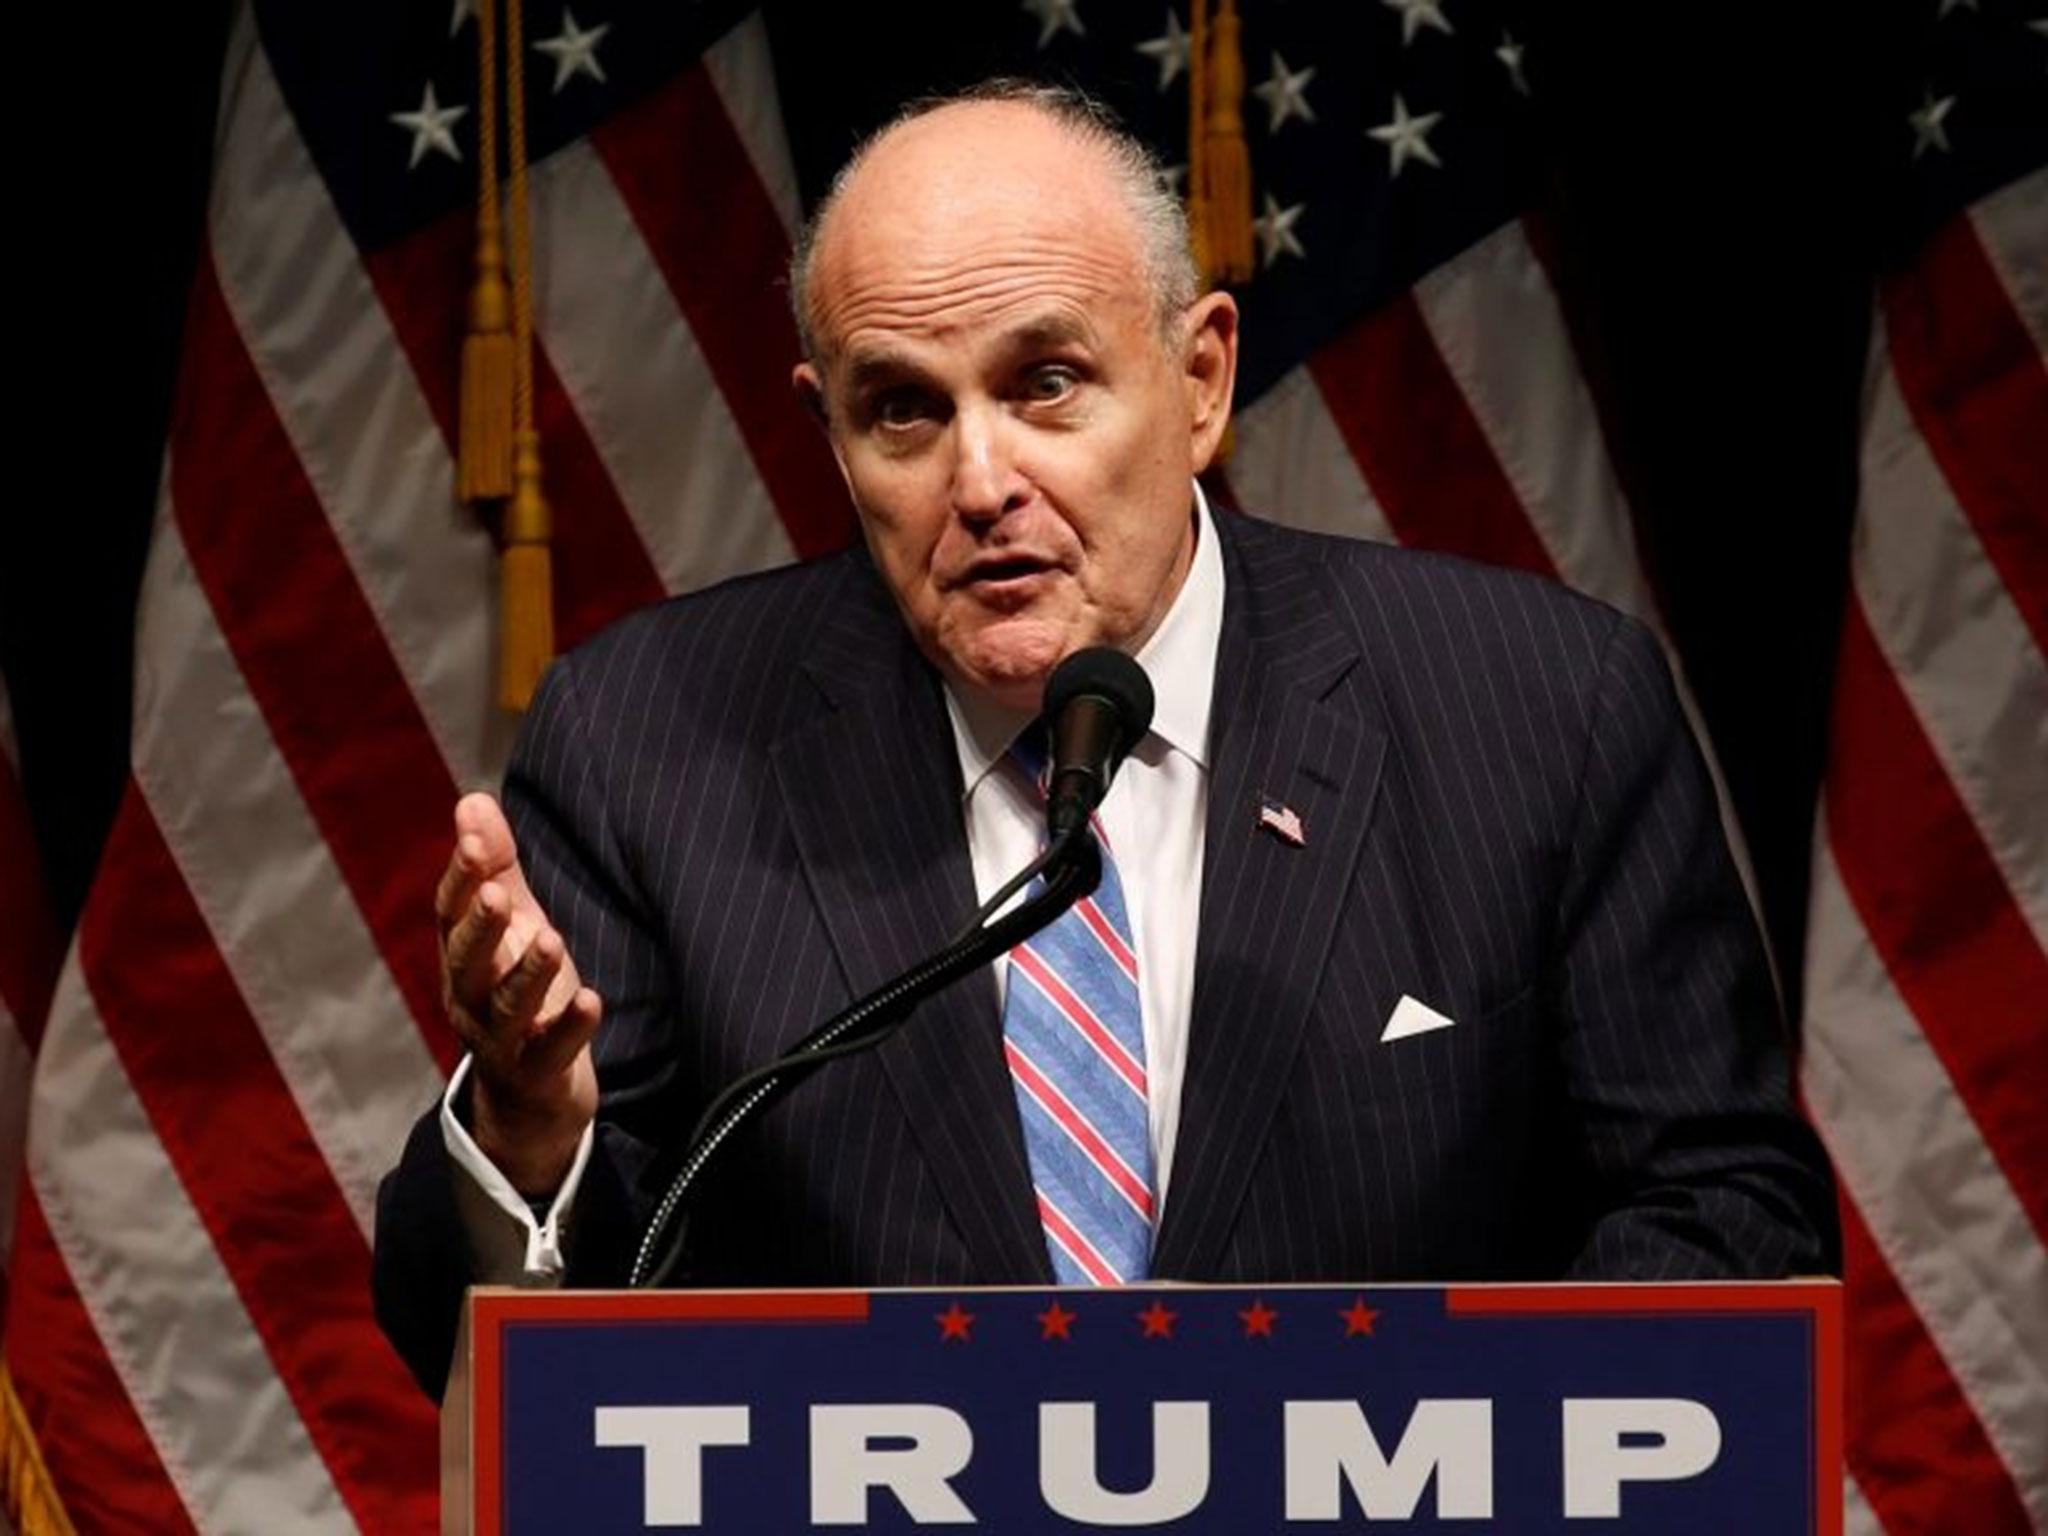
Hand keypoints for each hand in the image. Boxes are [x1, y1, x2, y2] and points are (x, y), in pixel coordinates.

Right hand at [436, 791, 601, 1194]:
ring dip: (527, 975)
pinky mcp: (537, 1072)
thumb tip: (472, 800)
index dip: (463, 877)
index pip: (450, 912)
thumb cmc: (518, 990)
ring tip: (552, 942)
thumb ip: (494, 867)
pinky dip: (570, 1027)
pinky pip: (550, 1052)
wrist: (529, 1094)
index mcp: (462, 956)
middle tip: (497, 894)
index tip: (477, 839)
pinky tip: (591, 1000)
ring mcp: (501, 1040)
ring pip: (506, 1008)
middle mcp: (471, 997)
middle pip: (466, 962)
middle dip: (480, 928)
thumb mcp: (512, 926)